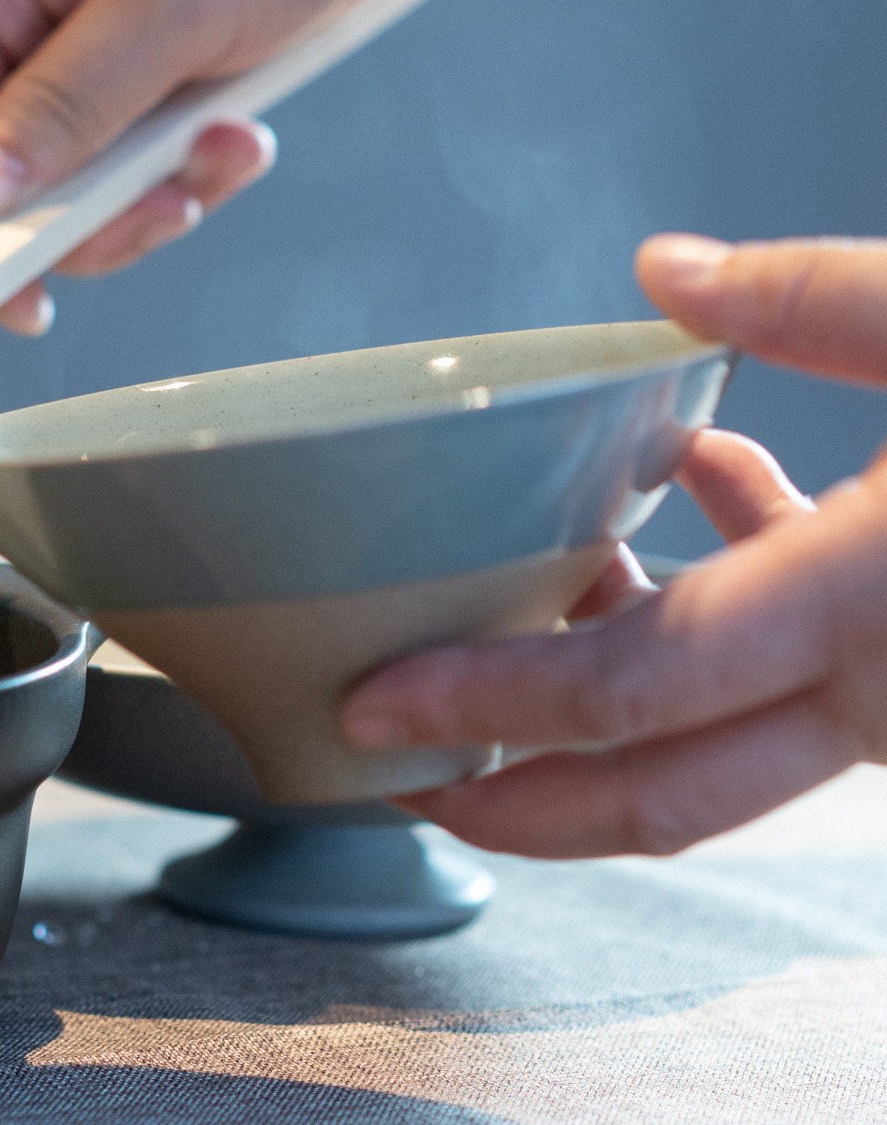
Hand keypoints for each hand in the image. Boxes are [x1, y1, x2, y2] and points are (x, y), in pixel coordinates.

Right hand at [0, 0, 343, 334]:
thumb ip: (62, 106)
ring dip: (161, 192)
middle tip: (163, 206)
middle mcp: (23, 29)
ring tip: (226, 144)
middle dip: (94, 216)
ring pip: (83, 187)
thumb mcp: (160, 14)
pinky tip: (239, 132)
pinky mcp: (144, 80)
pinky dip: (194, 169)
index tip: (9, 297)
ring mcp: (84, 59)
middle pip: (7, 180)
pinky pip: (141, 166)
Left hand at [340, 234, 886, 858]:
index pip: (622, 691)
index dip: (484, 707)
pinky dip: (730, 606)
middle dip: (522, 806)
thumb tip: (663, 266)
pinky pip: (805, 675)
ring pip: (728, 749)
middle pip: (661, 796)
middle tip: (409, 783)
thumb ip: (812, 298)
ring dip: (612, 705)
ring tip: (524, 621)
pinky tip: (702, 496)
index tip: (375, 719)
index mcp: (873, 609)